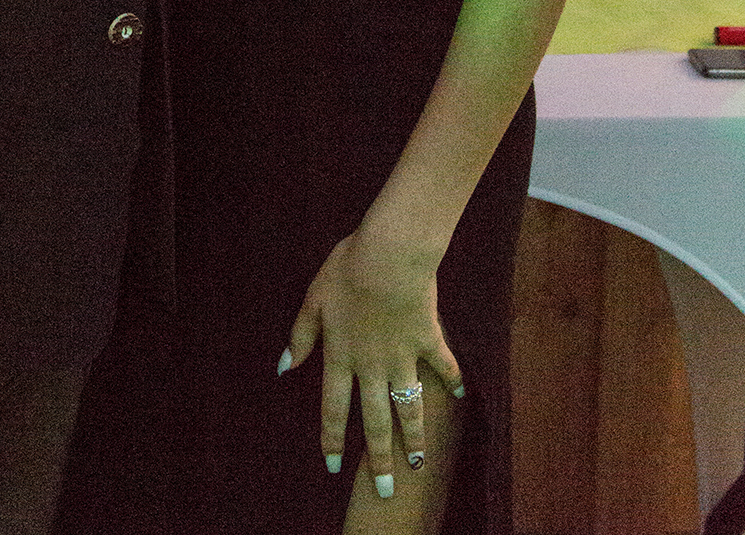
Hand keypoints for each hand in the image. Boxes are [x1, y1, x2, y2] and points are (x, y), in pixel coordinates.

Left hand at [283, 216, 460, 495]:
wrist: (388, 255)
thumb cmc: (346, 269)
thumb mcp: (313, 299)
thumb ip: (300, 336)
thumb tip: (283, 368)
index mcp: (340, 355)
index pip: (334, 408)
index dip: (332, 439)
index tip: (333, 467)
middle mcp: (372, 365)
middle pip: (375, 421)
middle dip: (379, 458)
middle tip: (385, 489)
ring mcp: (403, 355)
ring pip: (409, 406)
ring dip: (414, 437)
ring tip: (418, 463)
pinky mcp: (428, 339)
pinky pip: (442, 364)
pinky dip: (452, 379)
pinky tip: (460, 396)